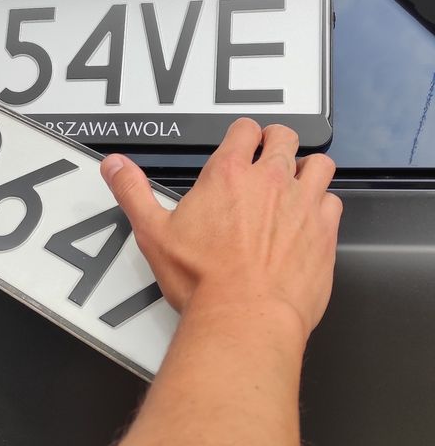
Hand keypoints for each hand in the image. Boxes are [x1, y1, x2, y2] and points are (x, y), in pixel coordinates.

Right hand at [101, 118, 341, 336]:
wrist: (245, 317)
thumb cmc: (201, 279)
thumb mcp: (153, 233)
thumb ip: (132, 192)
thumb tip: (114, 166)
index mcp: (228, 175)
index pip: (245, 130)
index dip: (243, 134)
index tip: (240, 144)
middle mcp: (270, 181)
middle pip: (285, 137)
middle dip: (276, 141)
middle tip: (268, 156)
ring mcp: (303, 204)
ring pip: (319, 164)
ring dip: (306, 168)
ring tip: (295, 182)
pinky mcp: (324, 232)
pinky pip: (333, 202)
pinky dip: (322, 205)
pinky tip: (308, 219)